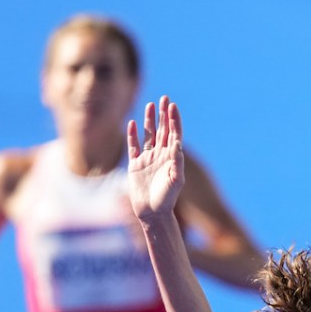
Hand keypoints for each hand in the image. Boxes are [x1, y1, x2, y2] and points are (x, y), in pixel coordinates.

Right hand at [127, 96, 184, 220]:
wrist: (152, 213)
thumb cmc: (167, 199)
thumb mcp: (175, 180)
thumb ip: (177, 162)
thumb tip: (178, 143)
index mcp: (172, 158)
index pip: (174, 134)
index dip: (174, 120)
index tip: (172, 106)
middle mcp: (161, 156)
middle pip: (163, 130)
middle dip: (164, 115)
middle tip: (165, 98)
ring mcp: (148, 159)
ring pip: (149, 135)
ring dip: (150, 120)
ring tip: (150, 105)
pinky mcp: (135, 165)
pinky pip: (133, 147)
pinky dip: (133, 135)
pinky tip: (132, 124)